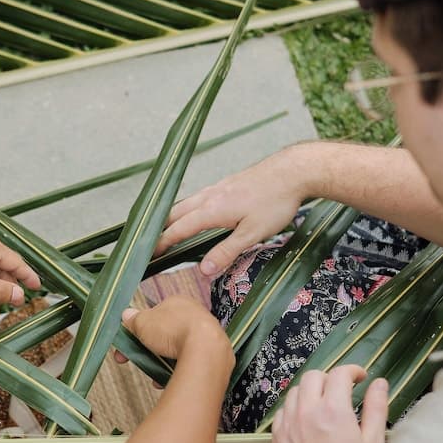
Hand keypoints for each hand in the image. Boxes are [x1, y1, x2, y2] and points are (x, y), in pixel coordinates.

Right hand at [117, 296, 232, 374]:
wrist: (204, 351)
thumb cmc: (174, 331)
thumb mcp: (143, 322)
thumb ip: (134, 319)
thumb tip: (127, 315)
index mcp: (178, 302)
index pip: (156, 314)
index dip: (140, 328)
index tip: (130, 341)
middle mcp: (195, 315)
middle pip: (166, 332)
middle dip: (150, 347)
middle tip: (137, 358)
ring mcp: (206, 334)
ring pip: (178, 348)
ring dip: (162, 361)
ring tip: (152, 372)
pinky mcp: (212, 353)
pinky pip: (189, 361)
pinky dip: (176, 370)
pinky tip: (166, 378)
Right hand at [155, 146, 308, 276]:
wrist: (293, 171)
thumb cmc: (275, 202)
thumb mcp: (252, 233)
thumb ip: (226, 251)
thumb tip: (204, 270)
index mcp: (211, 210)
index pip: (178, 229)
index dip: (162, 242)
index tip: (150, 253)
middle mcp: (210, 196)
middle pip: (176, 212)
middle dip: (161, 228)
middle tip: (152, 243)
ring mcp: (218, 187)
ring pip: (187, 202)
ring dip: (174, 216)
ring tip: (167, 228)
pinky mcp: (228, 183)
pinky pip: (199, 196)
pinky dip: (189, 207)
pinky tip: (197, 211)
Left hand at [272, 366, 387, 442]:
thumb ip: (376, 408)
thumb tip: (378, 384)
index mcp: (333, 411)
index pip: (339, 374)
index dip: (352, 370)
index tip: (360, 377)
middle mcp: (306, 413)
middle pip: (313, 376)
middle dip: (330, 378)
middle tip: (343, 390)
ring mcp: (288, 425)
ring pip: (295, 391)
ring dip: (311, 391)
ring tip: (325, 404)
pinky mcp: (277, 438)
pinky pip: (283, 410)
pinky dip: (295, 408)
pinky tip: (308, 420)